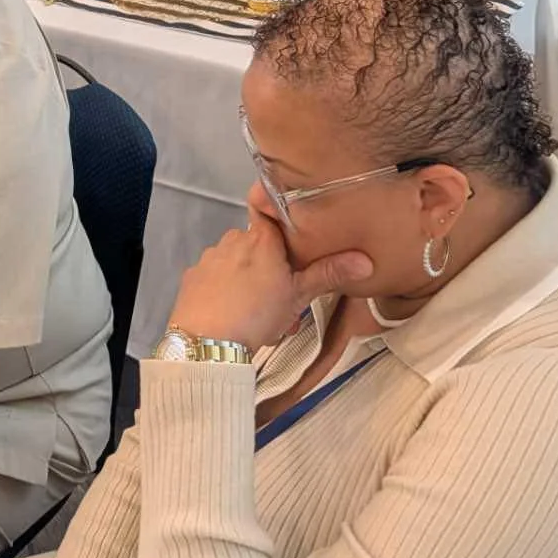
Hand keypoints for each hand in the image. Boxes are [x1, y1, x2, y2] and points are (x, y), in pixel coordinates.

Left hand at [169, 214, 372, 352]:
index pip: (271, 214)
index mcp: (261, 238)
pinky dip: (223, 291)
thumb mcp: (299, 296)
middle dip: (268, 265)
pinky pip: (214, 277)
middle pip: (255, 242)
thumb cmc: (257, 314)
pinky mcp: (192, 277)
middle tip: (281, 297)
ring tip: (258, 314)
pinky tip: (232, 314)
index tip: (291, 244)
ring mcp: (209, 257)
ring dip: (247, 281)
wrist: (209, 343)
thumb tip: (366, 260)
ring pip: (235, 262)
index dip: (281, 226)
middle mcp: (232, 239)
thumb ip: (329, 274)